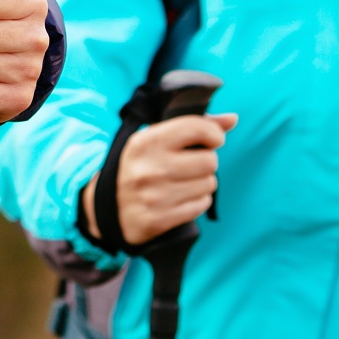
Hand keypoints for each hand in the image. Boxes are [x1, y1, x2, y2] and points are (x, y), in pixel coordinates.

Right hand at [80, 111, 238, 243]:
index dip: (213, 133)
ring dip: (203, 182)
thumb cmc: (139, 165)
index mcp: (146, 141)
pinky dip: (198, 201)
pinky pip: (201, 205)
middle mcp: (150, 167)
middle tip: (193, 163)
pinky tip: (183, 197)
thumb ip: (194, 125)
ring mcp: (155, 196)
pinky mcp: (160, 219)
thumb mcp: (155, 139)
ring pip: (209, 184)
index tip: (212, 139)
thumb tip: (232, 119)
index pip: (195, 128)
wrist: (107, 208)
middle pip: (209, 160)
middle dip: (207, 161)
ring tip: (185, 181)